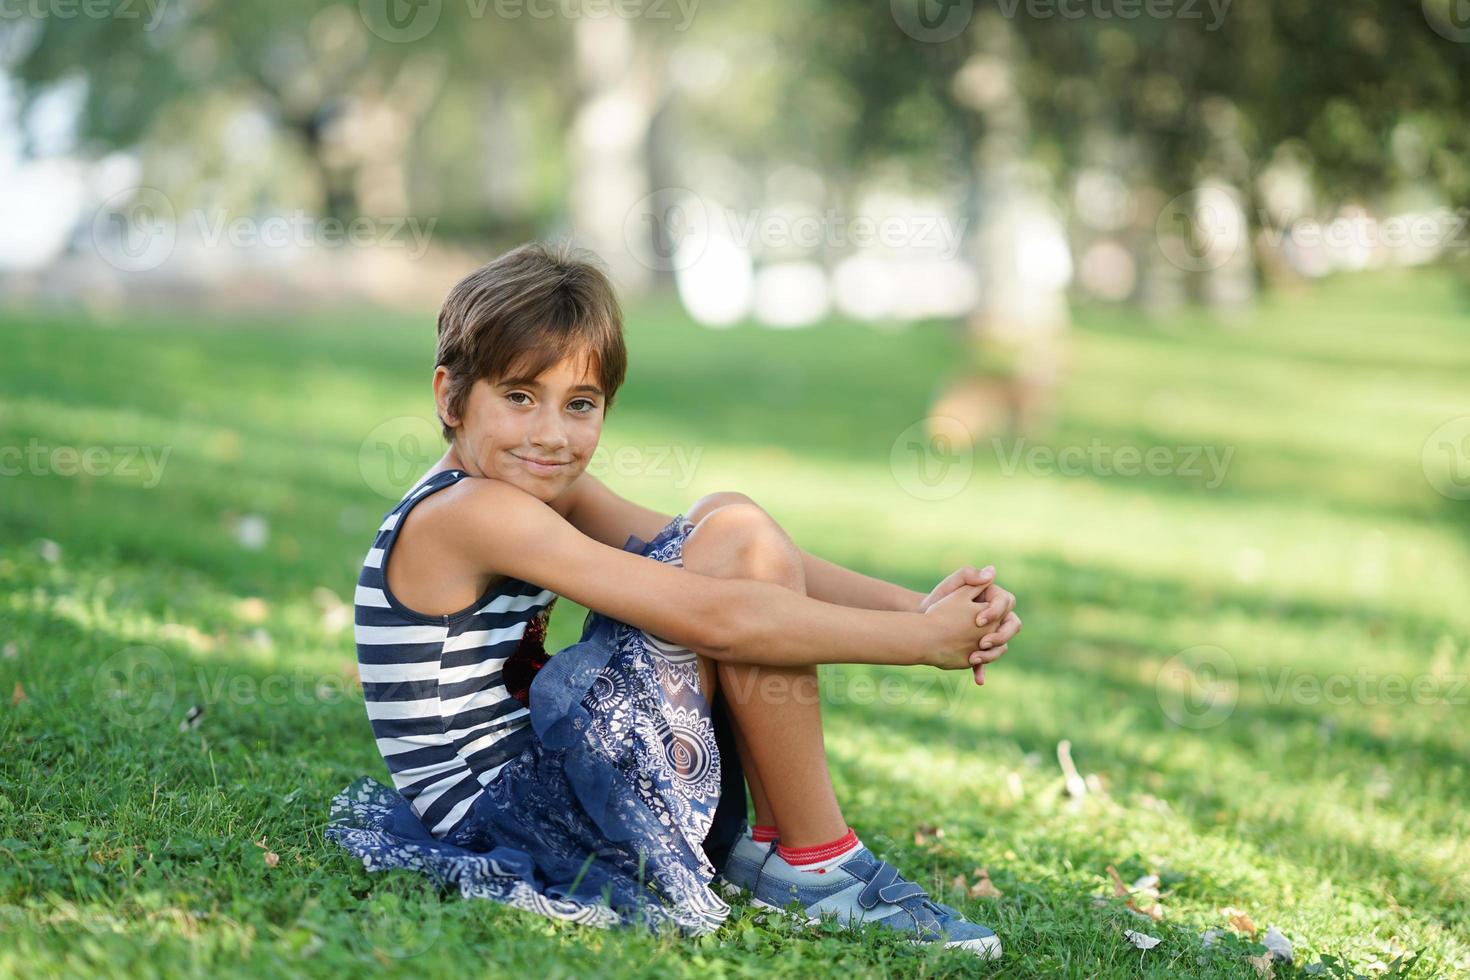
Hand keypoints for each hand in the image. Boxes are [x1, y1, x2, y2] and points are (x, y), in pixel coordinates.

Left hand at [918, 566, 1021, 685]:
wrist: (923, 618)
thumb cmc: (938, 599)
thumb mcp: (951, 585)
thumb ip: (968, 575)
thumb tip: (992, 571)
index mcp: (992, 598)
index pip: (1007, 602)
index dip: (996, 611)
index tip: (978, 619)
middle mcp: (996, 616)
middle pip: (1012, 625)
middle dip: (1001, 636)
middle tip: (982, 642)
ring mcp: (990, 633)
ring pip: (1002, 646)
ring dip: (992, 654)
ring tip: (974, 659)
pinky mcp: (980, 648)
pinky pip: (987, 659)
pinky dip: (983, 670)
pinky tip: (978, 679)